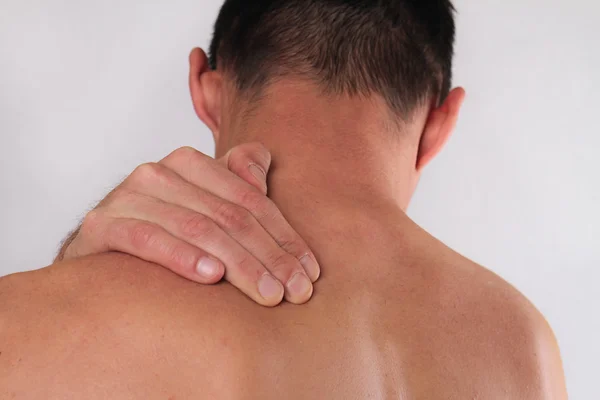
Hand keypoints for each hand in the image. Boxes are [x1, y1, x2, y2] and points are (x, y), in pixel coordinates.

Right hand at [57, 143, 319, 305]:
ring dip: (238, 263)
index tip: (309, 273)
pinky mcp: (102, 224)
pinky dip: (181, 256)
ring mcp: (128, 196)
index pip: (250, 201)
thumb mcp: (205, 203)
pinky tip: (210, 276)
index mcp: (190, 163)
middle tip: (295, 292)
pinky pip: (147, 239)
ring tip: (267, 292)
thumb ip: (237, 180)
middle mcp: (159, 173)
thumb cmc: (164, 228)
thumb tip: (262, 162)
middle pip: (229, 216)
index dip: (285, 237)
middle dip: (269, 257)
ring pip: (197, 228)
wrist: (100, 245)